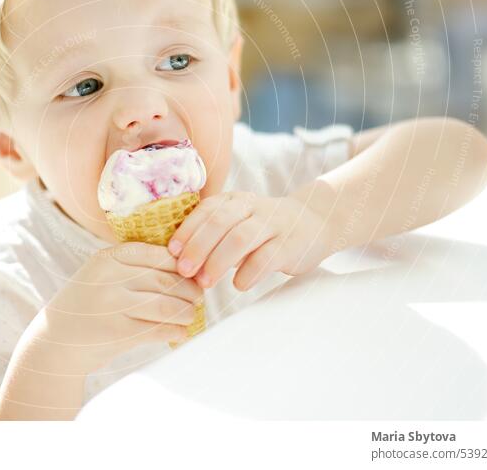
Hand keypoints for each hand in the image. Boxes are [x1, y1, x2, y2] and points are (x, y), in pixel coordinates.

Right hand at [42, 242, 202, 373]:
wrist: (55, 343)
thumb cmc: (88, 307)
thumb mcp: (102, 276)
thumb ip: (134, 268)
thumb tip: (186, 269)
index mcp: (108, 257)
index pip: (159, 255)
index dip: (182, 266)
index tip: (193, 275)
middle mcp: (110, 277)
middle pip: (165, 279)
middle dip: (189, 290)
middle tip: (199, 298)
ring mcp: (112, 304)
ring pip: (166, 304)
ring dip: (187, 312)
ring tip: (191, 316)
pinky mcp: (117, 332)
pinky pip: (158, 329)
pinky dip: (176, 331)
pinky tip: (181, 333)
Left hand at [167, 191, 333, 290]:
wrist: (314, 221)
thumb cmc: (264, 228)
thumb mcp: (238, 221)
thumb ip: (213, 234)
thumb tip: (179, 260)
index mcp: (234, 201)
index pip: (206, 210)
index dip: (187, 231)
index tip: (172, 252)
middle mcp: (252, 208)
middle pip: (220, 223)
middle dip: (198, 247)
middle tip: (184, 271)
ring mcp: (273, 224)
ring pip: (241, 238)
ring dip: (218, 261)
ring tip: (205, 282)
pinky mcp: (290, 244)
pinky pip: (266, 257)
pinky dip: (249, 273)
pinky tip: (238, 285)